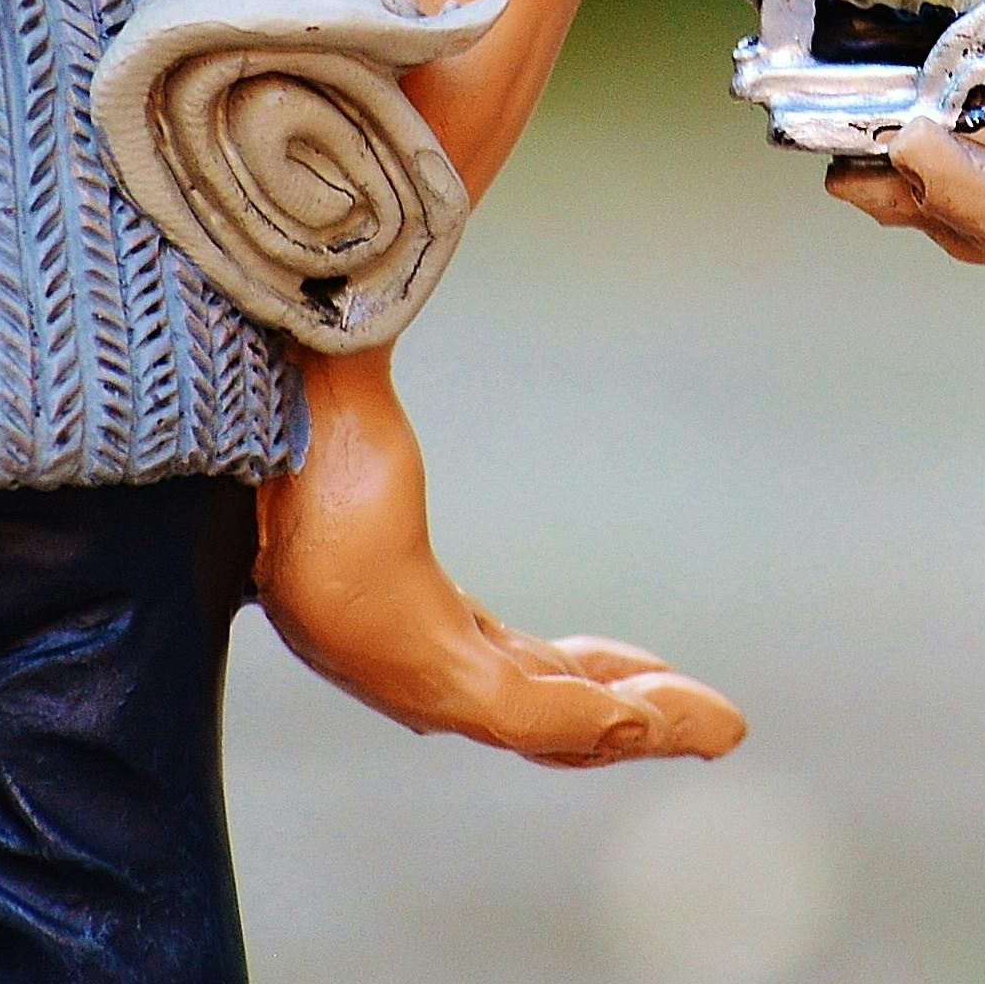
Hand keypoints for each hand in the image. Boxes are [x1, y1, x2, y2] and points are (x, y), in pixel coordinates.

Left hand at [256, 349, 743, 767]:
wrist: (263, 397)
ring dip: (641, 728)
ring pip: (549, 728)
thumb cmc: (289, 400)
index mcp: (396, 606)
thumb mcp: (360, 404)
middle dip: (636, 719)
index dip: (590, 680)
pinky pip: (530, 717)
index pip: (510, 666)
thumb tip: (396, 255)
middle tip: (720, 725)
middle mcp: (398, 655)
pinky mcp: (418, 667)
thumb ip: (385, 364)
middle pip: (542, 714)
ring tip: (721, 729)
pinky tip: (658, 718)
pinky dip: (603, 720)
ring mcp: (407, 671)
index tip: (656, 677)